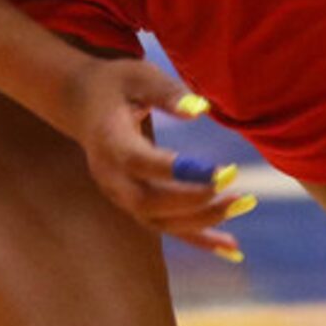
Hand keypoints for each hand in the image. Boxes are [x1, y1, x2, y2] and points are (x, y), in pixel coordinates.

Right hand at [63, 57, 252, 260]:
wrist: (80, 103)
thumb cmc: (115, 85)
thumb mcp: (138, 76)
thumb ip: (167, 92)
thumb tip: (199, 109)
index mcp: (108, 141)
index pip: (141, 163)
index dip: (178, 171)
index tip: (220, 169)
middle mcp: (110, 176)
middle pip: (149, 202)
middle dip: (195, 200)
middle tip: (235, 184)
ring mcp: (120, 195)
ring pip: (159, 221)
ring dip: (203, 220)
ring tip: (245, 202)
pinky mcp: (133, 204)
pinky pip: (167, 228)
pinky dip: (200, 240)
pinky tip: (233, 249)